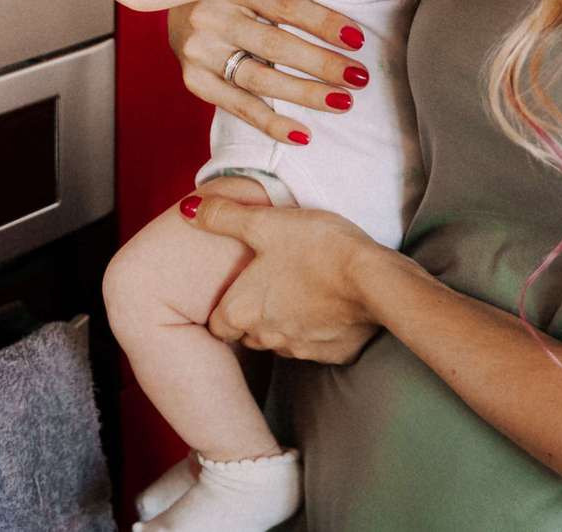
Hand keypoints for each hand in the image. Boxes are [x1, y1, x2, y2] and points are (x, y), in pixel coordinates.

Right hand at [168, 0, 369, 144]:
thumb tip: (346, 26)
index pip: (284, 4)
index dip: (323, 22)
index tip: (357, 39)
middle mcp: (214, 16)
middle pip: (274, 44)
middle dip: (321, 64)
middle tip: (359, 78)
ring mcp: (201, 51)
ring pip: (259, 79)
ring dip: (304, 94)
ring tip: (342, 103)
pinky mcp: (194, 80)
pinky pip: (238, 107)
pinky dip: (271, 123)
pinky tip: (302, 135)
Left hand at [188, 195, 387, 363]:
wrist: (373, 279)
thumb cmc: (315, 247)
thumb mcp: (265, 222)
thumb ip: (224, 217)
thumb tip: (188, 209)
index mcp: (243, 310)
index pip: (218, 325)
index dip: (225, 308)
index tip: (238, 290)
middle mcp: (267, 337)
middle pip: (249, 334)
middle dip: (255, 315)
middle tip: (271, 284)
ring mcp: (302, 349)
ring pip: (282, 341)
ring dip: (286, 321)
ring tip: (302, 289)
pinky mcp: (335, 353)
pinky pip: (318, 344)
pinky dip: (320, 328)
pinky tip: (331, 303)